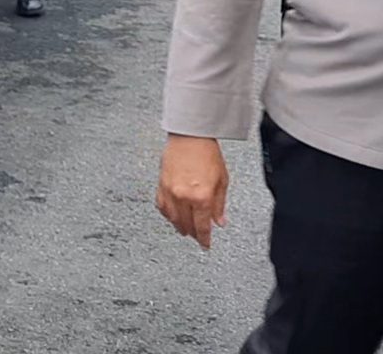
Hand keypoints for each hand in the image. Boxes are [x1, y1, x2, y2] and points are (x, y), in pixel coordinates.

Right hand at [156, 134, 228, 249]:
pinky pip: (162, 207)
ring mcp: (170, 191)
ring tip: (184, 229)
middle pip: (187, 225)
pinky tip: (172, 216)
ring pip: (172, 218)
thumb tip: (219, 221)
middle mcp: (184, 197)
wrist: (190, 136)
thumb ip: (219, 204)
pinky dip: (167, 214)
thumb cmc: (207, 153)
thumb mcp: (222, 180)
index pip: (202, 227)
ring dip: (179, 226)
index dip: (204, 239)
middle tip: (197, 237)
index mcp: (201, 197)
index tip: (206, 245)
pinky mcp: (161, 184)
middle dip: (193, 234)